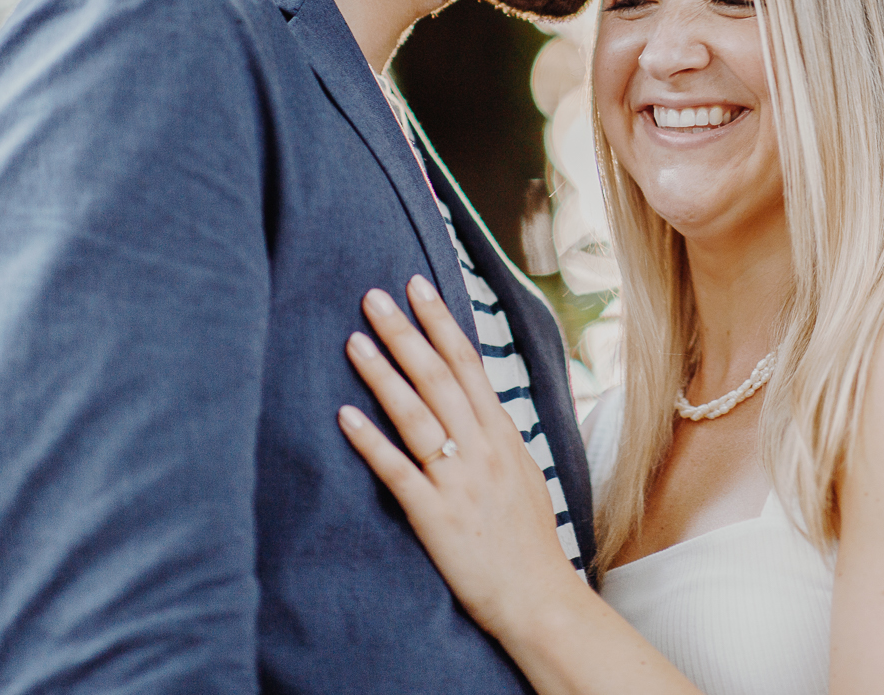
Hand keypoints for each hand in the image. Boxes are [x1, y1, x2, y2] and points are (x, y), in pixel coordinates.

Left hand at [339, 276, 583, 637]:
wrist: (538, 596)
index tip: (417, 286)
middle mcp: (481, 448)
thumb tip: (482, 407)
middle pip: (437, 376)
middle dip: (404, 332)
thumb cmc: (530, 541)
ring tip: (353, 339)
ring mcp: (458, 479)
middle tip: (373, 295)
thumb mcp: (524, 474)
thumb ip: (499, 439)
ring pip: (415, 413)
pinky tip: (345, 416)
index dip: (440, 321)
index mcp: (502, 434)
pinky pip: (397, 470)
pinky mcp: (435, 514)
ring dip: (382, 373)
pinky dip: (371, 441)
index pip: (468, 362)